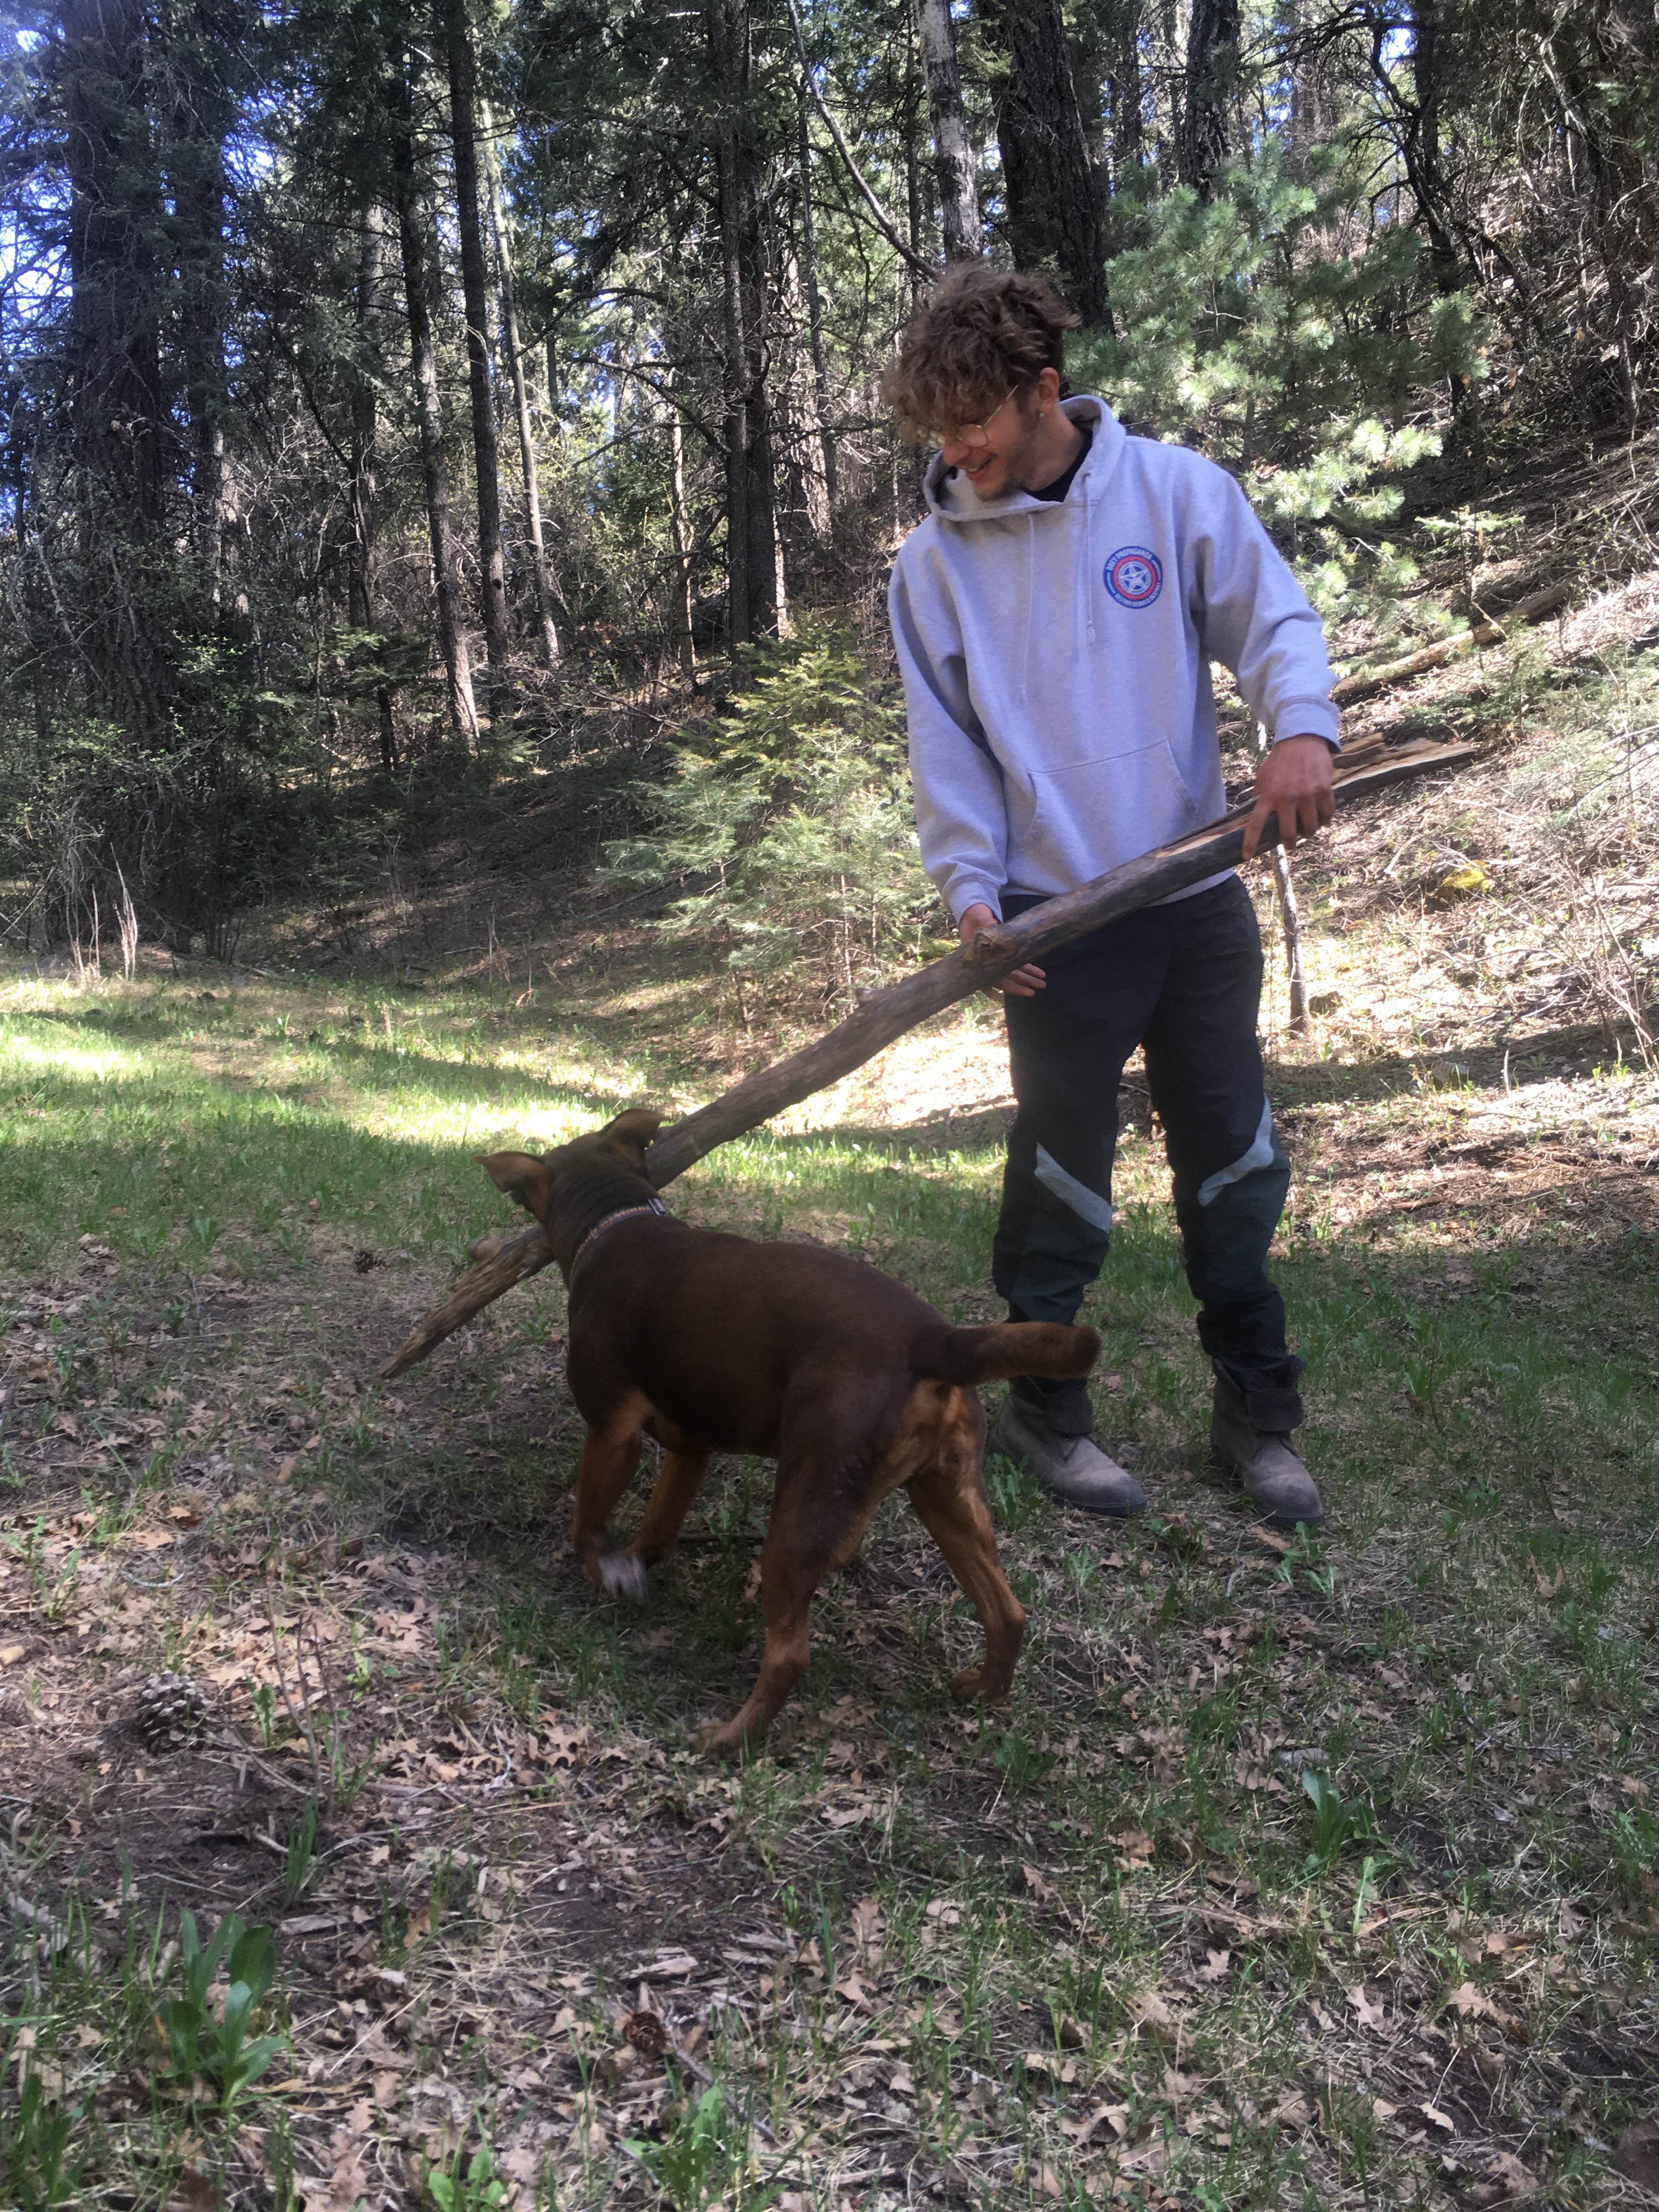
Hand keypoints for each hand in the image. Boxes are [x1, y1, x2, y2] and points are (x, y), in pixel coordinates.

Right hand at [960, 903, 1045, 997]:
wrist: (975, 914)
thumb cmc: (975, 918)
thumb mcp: (979, 920)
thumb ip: (985, 924)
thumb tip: (992, 924)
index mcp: (979, 959)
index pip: (990, 979)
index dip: (999, 990)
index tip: (1007, 998)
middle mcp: (988, 963)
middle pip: (1005, 980)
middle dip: (1022, 984)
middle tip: (1039, 988)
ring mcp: (998, 960)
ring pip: (1013, 974)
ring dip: (1028, 978)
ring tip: (1043, 983)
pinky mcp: (1006, 954)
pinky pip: (1017, 965)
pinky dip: (1028, 968)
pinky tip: (1039, 973)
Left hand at [1242, 734, 1335, 861]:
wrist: (1302, 740)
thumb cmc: (1280, 760)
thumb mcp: (1263, 776)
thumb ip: (1260, 796)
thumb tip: (1255, 815)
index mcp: (1268, 795)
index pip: (1256, 824)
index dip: (1250, 842)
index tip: (1247, 857)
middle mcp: (1287, 797)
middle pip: (1289, 833)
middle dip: (1290, 842)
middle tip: (1290, 843)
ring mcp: (1307, 795)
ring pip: (1310, 828)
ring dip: (1309, 832)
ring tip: (1307, 830)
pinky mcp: (1324, 790)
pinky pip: (1327, 815)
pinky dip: (1324, 820)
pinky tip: (1321, 819)